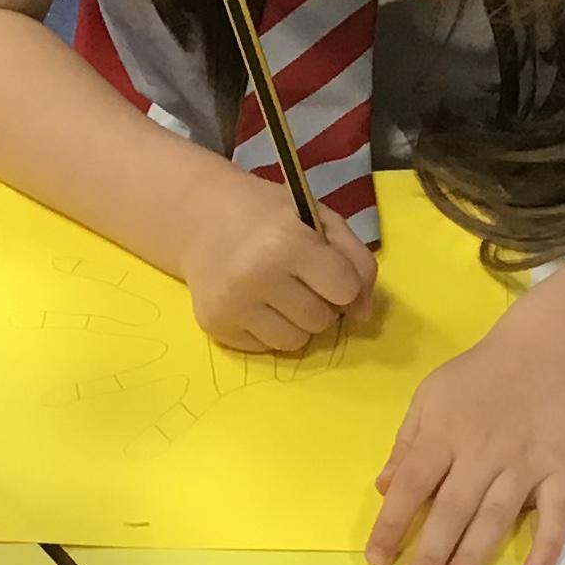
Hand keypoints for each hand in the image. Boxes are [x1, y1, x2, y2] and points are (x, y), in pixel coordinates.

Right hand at [177, 169, 376, 353]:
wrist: (201, 218)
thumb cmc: (269, 216)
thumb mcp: (321, 219)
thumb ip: (356, 261)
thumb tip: (363, 315)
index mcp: (286, 242)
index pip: (344, 290)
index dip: (343, 283)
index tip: (328, 270)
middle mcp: (256, 276)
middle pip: (321, 320)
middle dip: (320, 303)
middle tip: (300, 279)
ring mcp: (233, 305)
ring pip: (295, 341)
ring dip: (297, 322)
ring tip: (280, 294)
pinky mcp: (216, 325)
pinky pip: (266, 347)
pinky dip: (270, 330)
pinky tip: (256, 302)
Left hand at [367, 326, 564, 564]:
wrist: (549, 351)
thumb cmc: (482, 377)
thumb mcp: (431, 395)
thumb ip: (407, 442)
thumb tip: (385, 489)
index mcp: (445, 434)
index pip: (413, 485)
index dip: (392, 524)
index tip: (377, 561)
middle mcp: (482, 453)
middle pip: (452, 510)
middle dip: (429, 555)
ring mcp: (525, 464)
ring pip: (496, 517)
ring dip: (473, 557)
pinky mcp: (562, 471)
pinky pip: (557, 513)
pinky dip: (548, 545)